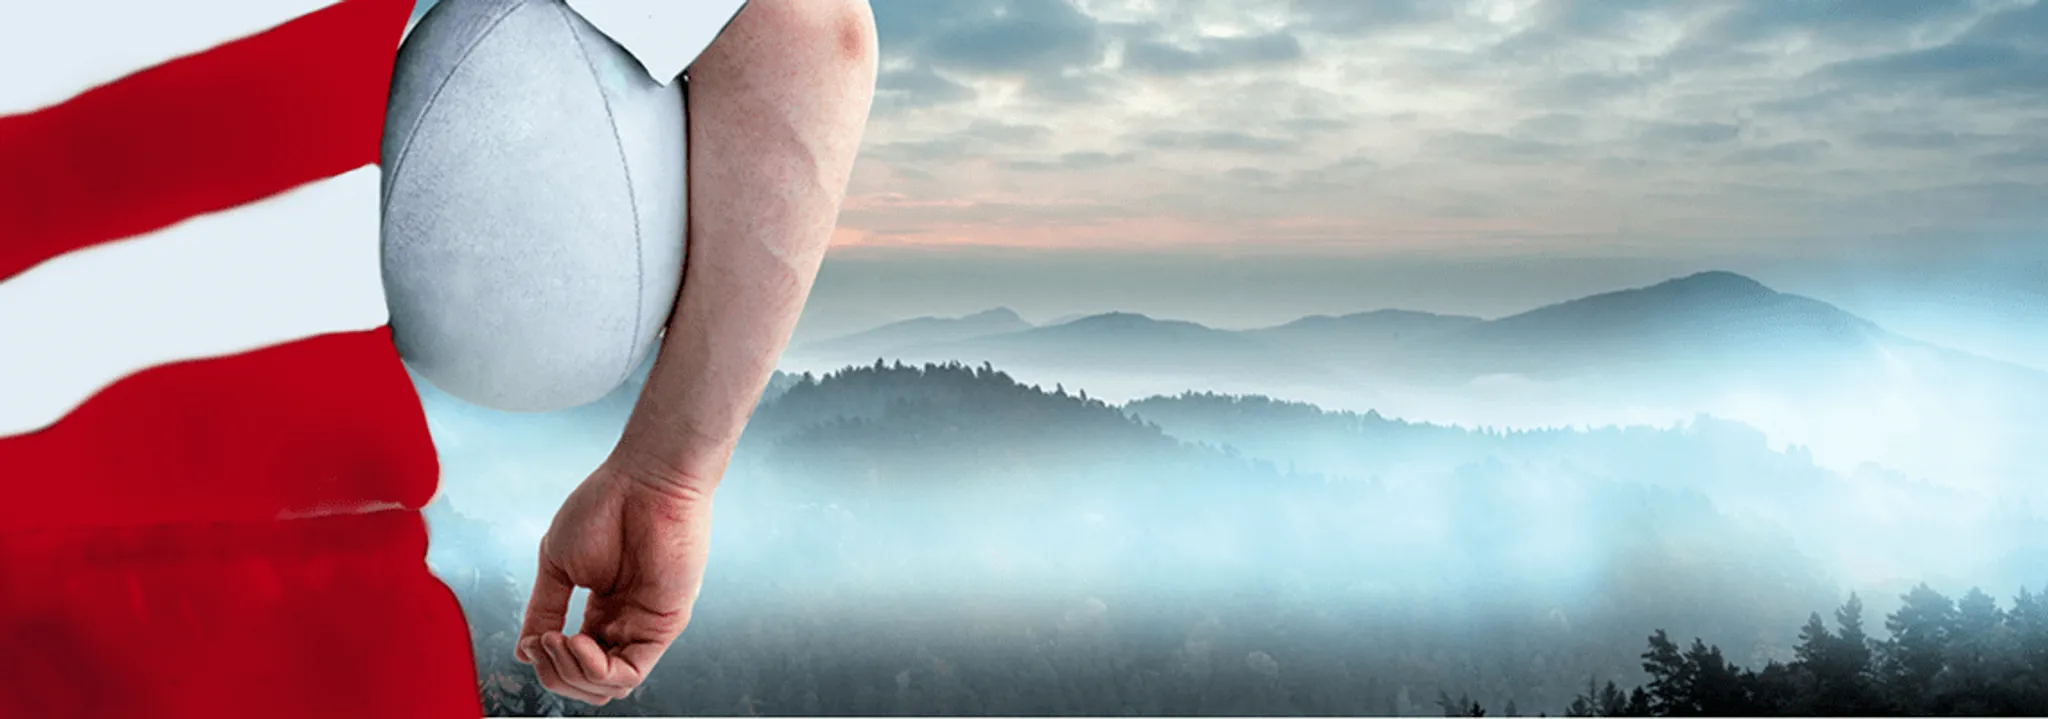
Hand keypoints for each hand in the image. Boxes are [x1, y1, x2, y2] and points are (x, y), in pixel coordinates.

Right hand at [515, 457, 715, 705]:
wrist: (646, 479)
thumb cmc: (605, 507)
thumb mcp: (558, 565)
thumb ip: (543, 610)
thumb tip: (524, 652)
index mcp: (601, 610)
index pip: (572, 661)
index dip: (545, 661)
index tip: (532, 638)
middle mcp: (624, 623)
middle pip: (588, 682)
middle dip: (555, 674)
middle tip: (542, 642)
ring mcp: (645, 626)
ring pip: (608, 687)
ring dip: (572, 674)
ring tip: (558, 640)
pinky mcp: (664, 625)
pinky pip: (631, 673)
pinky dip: (597, 670)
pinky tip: (577, 642)